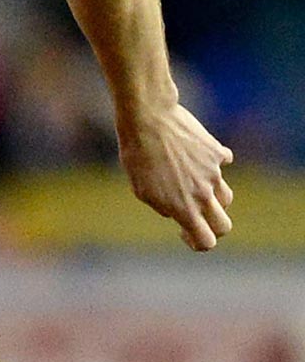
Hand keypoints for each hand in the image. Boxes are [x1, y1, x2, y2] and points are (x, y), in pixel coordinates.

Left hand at [118, 103, 233, 249]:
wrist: (148, 118)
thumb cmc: (136, 154)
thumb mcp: (141, 189)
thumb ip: (163, 206)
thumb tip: (177, 212)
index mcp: (182, 207)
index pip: (206, 241)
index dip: (197, 242)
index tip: (184, 231)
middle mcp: (203, 193)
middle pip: (224, 225)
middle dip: (213, 226)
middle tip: (197, 215)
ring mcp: (213, 173)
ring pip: (226, 196)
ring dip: (212, 196)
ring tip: (190, 183)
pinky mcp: (217, 152)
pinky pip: (221, 163)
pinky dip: (212, 163)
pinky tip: (195, 154)